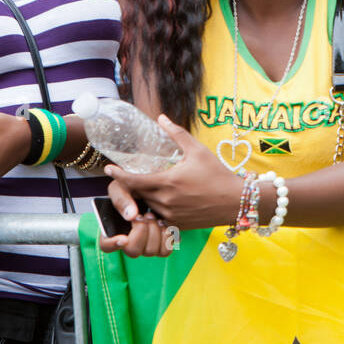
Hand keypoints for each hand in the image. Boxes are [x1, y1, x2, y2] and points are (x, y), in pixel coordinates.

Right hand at [97, 178, 173, 256]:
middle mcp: (129, 240)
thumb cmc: (135, 187)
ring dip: (155, 232)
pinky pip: (165, 250)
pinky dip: (167, 236)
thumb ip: (121, 199)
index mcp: (113, 228)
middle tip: (145, 215)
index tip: (123, 238)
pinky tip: (164, 222)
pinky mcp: (161, 244)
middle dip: (141, 232)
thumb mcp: (122, 186)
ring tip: (155, 215)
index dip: (113, 244)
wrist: (157, 188)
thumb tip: (130, 215)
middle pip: (132, 251)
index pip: (106, 245)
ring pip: (150, 251)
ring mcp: (145, 244)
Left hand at [102, 114, 242, 232]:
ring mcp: (171, 215)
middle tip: (132, 175)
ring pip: (148, 206)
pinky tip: (165, 200)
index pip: (133, 180)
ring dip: (145, 196)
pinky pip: (159, 217)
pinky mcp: (178, 225)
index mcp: (167, 182)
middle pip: (138, 193)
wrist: (236, 202)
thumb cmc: (218, 175)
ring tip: (151, 186)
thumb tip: (161, 118)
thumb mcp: (198, 151)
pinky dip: (157, 208)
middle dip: (133, 185)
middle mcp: (165, 201)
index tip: (108, 169)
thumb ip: (177, 134)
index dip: (118, 175)